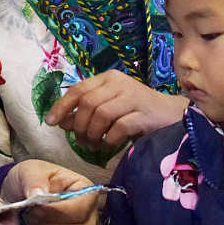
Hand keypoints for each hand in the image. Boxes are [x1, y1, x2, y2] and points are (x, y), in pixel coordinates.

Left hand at [4, 159, 100, 224]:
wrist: (14, 199)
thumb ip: (34, 179)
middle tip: (30, 218)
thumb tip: (39, 195)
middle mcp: (89, 217)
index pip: (82, 209)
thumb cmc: (27, 181)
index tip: (35, 209)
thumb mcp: (28, 170)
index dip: (58, 212)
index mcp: (85, 192)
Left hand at [47, 71, 188, 153]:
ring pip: (101, 114)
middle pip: (88, 103)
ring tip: (95, 145)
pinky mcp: (145, 114)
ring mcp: (134, 97)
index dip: (62, 106)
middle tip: (82, 141)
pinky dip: (109, 140)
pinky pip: (119, 127)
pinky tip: (110, 146)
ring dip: (93, 134)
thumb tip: (61, 121)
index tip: (51, 122)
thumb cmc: (136, 112)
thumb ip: (85, 113)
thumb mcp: (108, 109)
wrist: (172, 115)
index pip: (78, 89)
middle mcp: (120, 83)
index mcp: (108, 78)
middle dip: (79, 126)